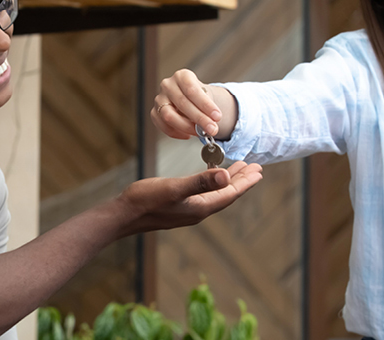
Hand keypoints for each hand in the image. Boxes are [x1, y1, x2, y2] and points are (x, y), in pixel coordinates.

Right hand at [115, 161, 261, 236]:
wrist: (124, 215)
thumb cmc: (146, 200)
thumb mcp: (174, 188)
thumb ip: (200, 182)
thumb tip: (226, 176)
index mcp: (201, 207)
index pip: (230, 194)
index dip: (245, 182)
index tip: (259, 170)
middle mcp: (198, 211)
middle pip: (226, 194)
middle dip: (241, 181)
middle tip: (255, 168)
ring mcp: (188, 210)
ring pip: (216, 194)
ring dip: (228, 181)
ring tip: (238, 169)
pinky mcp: (179, 206)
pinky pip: (204, 194)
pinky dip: (213, 183)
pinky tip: (209, 177)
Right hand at [152, 69, 233, 139]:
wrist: (191, 99)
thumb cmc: (198, 97)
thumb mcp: (206, 96)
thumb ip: (207, 109)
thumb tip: (209, 125)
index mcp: (182, 76)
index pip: (192, 90)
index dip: (205, 104)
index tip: (217, 116)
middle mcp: (168, 85)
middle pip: (182, 103)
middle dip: (200, 118)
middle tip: (212, 128)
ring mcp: (159, 99)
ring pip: (169, 115)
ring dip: (187, 127)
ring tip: (200, 133)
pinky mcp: (154, 113)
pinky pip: (163, 125)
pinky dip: (177, 133)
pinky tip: (188, 134)